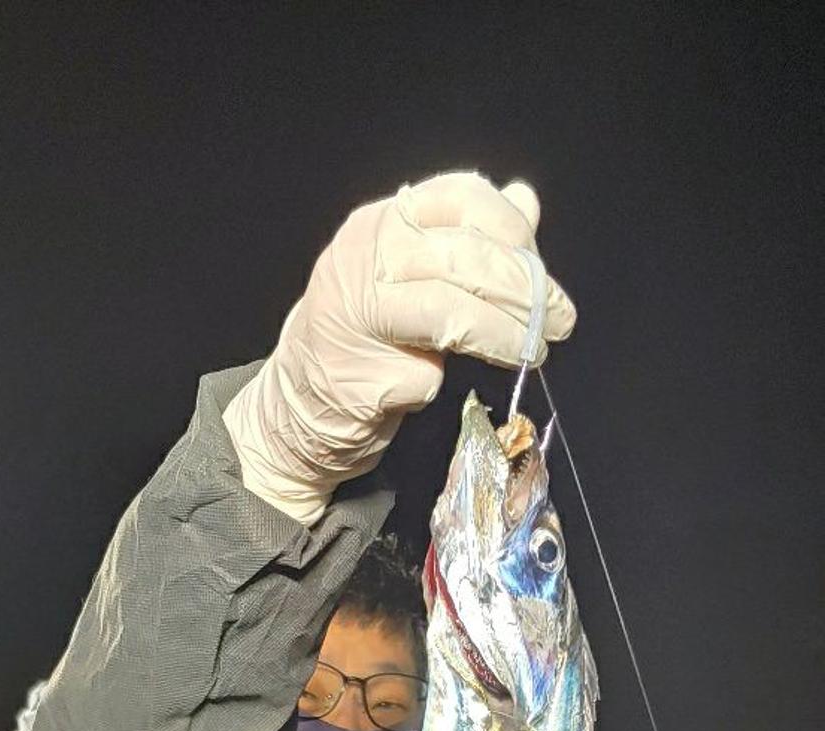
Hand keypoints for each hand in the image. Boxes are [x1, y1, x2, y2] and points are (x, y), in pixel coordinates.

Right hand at [223, 171, 575, 523]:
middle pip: (463, 258)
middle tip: (559, 321)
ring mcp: (355, 318)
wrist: (297, 408)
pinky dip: (443, 384)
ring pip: (451, 313)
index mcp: (380, 223)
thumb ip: (467, 239)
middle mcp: (363, 259)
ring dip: (505, 335)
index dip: (510, 229)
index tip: (540, 267)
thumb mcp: (413, 275)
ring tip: (533, 352)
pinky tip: (436, 385)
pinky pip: (426, 375)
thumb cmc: (363, 339)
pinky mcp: (360, 377)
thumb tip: (525, 201)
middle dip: (524, 290)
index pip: (460, 197)